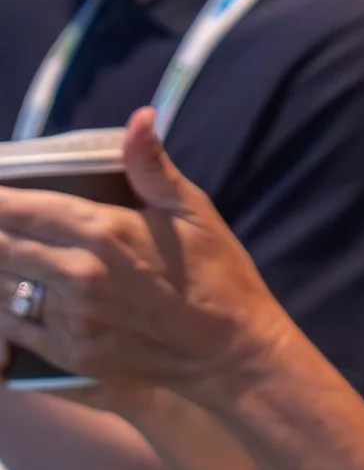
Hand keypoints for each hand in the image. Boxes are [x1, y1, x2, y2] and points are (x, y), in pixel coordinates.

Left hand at [0, 112, 286, 396]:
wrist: (234, 351)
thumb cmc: (217, 275)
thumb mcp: (193, 211)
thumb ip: (152, 167)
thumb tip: (140, 117)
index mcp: (103, 232)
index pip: (15, 207)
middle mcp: (77, 274)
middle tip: (3, 220)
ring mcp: (70, 318)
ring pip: (0, 285)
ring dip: (0, 265)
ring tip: (9, 252)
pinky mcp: (70, 353)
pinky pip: (12, 326)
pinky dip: (4, 307)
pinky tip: (15, 292)